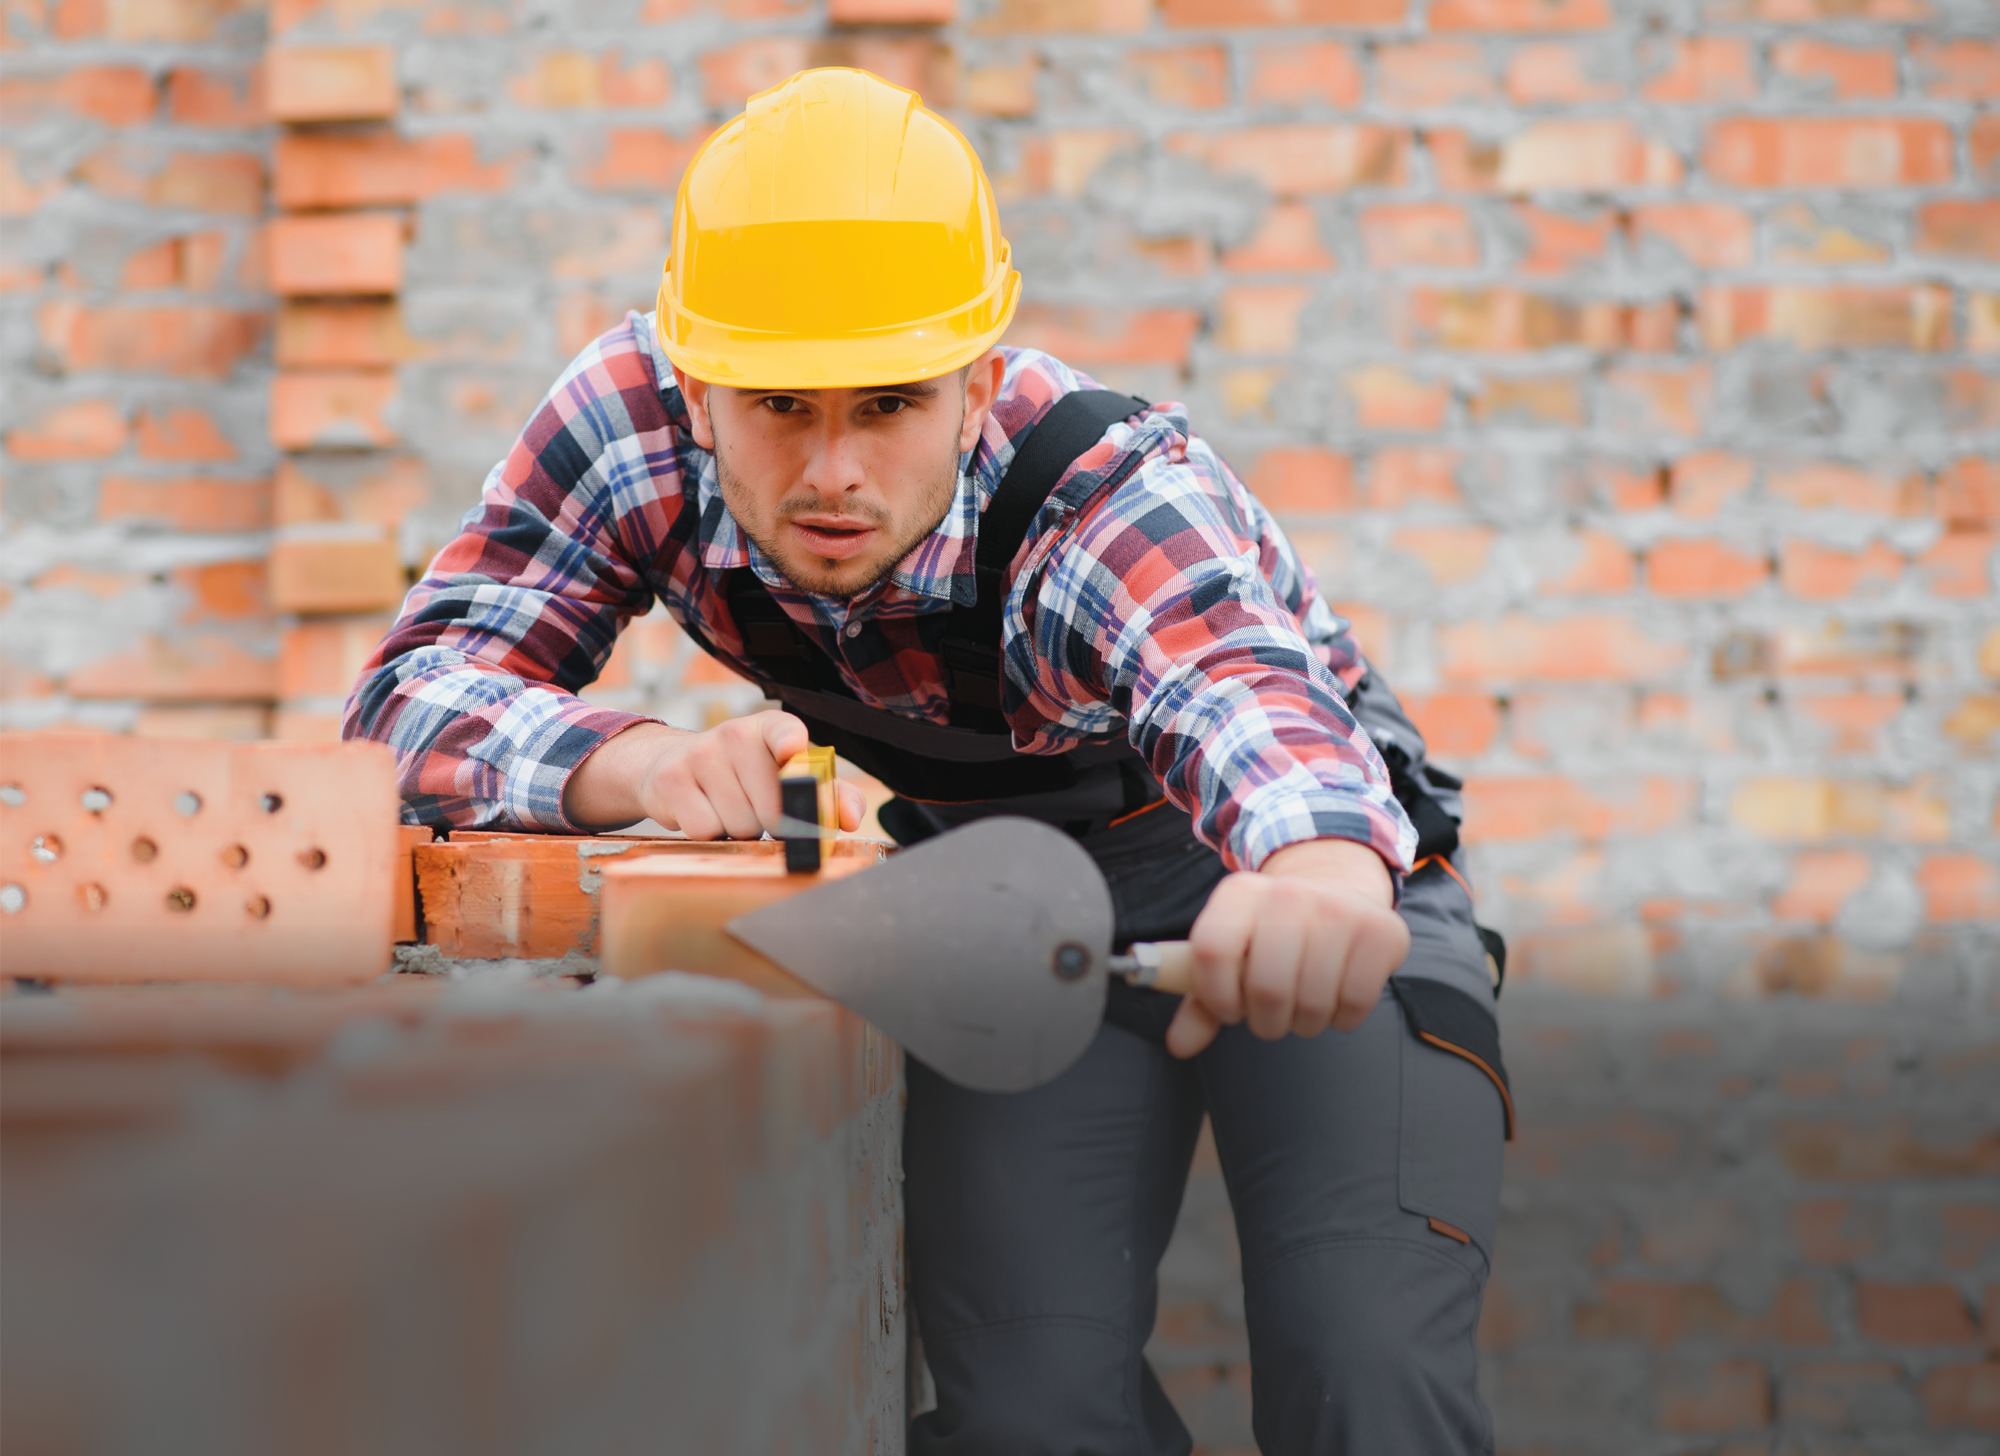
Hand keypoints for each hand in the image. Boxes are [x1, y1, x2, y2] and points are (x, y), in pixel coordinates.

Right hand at [564, 711, 865, 837]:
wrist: (673, 766)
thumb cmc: (748, 776)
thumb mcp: (789, 776)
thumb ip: (831, 795)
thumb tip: (850, 817)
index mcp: (773, 729)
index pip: (784, 731)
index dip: (789, 744)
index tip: (792, 750)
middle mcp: (735, 733)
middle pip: (773, 808)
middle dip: (772, 824)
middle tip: (760, 811)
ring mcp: (700, 754)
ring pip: (740, 824)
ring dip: (740, 831)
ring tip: (730, 809)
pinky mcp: (671, 780)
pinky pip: (706, 830)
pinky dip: (710, 835)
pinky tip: (705, 813)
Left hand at [1165, 838, 1409, 1059]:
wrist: (1336, 890)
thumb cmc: (1272, 934)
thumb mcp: (1232, 953)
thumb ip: (1201, 1000)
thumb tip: (1179, 1044)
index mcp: (1240, 892)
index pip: (1211, 951)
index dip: (1214, 996)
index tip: (1228, 1007)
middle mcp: (1290, 893)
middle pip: (1266, 988)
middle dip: (1265, 1021)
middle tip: (1270, 1012)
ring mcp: (1340, 910)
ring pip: (1312, 1004)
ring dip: (1303, 1022)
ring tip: (1302, 1002)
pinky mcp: (1382, 932)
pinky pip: (1354, 1004)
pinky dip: (1341, 1017)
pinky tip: (1336, 993)